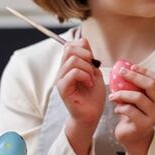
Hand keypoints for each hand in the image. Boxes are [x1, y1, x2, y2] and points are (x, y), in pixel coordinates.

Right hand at [54, 38, 105, 154]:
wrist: (92, 114)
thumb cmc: (93, 95)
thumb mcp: (94, 71)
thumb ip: (88, 57)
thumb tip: (83, 40)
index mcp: (68, 65)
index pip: (70, 44)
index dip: (83, 47)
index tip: (92, 60)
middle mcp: (62, 71)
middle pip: (69, 48)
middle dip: (86, 55)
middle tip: (93, 68)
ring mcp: (60, 79)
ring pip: (73, 60)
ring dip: (88, 68)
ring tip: (91, 79)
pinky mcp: (63, 89)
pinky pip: (73, 73)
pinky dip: (85, 76)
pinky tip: (89, 84)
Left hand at [110, 64, 154, 154]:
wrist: (133, 136)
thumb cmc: (137, 113)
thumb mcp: (143, 97)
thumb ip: (148, 85)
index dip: (145, 71)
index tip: (131, 67)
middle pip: (150, 85)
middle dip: (133, 76)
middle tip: (120, 73)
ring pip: (138, 97)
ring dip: (122, 93)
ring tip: (112, 96)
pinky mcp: (144, 125)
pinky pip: (129, 110)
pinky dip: (120, 107)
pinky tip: (116, 109)